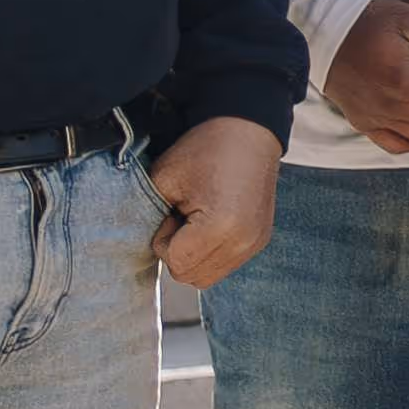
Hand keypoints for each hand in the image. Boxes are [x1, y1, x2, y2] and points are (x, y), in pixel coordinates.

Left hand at [150, 117, 282, 289]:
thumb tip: (150, 244)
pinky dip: (210, 252)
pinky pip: (224, 264)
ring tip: (196, 222)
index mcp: (220, 227)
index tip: (171, 213)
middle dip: (177, 252)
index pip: (175, 262)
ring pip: (207, 276)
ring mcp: (255, 244)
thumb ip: (149, 218)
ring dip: (193, 256)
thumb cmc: (206, 150)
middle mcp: (243, 242)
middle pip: (190, 276)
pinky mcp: (259, 241)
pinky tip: (211, 224)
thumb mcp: (164, 178)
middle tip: (181, 217)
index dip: (163, 239)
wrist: (248, 131)